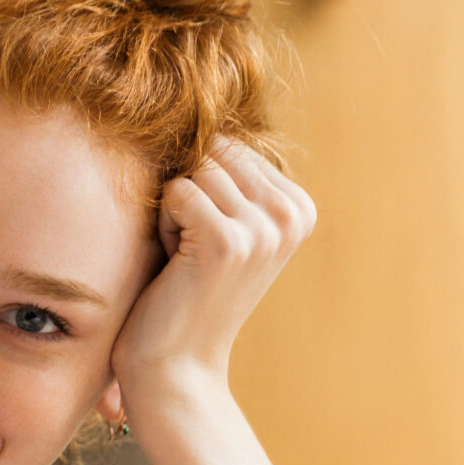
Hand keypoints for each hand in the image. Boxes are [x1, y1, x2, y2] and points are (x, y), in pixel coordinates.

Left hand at [111, 140, 315, 400]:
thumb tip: (199, 100)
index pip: (229, 147)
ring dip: (174, 213)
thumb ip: (227, 175)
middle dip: (187, 195)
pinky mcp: (229, 241)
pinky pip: (176, 192)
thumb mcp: (221, 224)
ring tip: (187, 260)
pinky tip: (177, 266)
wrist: (177, 364)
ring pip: (193, 171)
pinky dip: (164, 226)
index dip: (202, 188)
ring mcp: (264, 228)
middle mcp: (292, 214)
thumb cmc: (185, 289)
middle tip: (193, 252)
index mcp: (299, 206)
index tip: (209, 241)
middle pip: (212, 153)